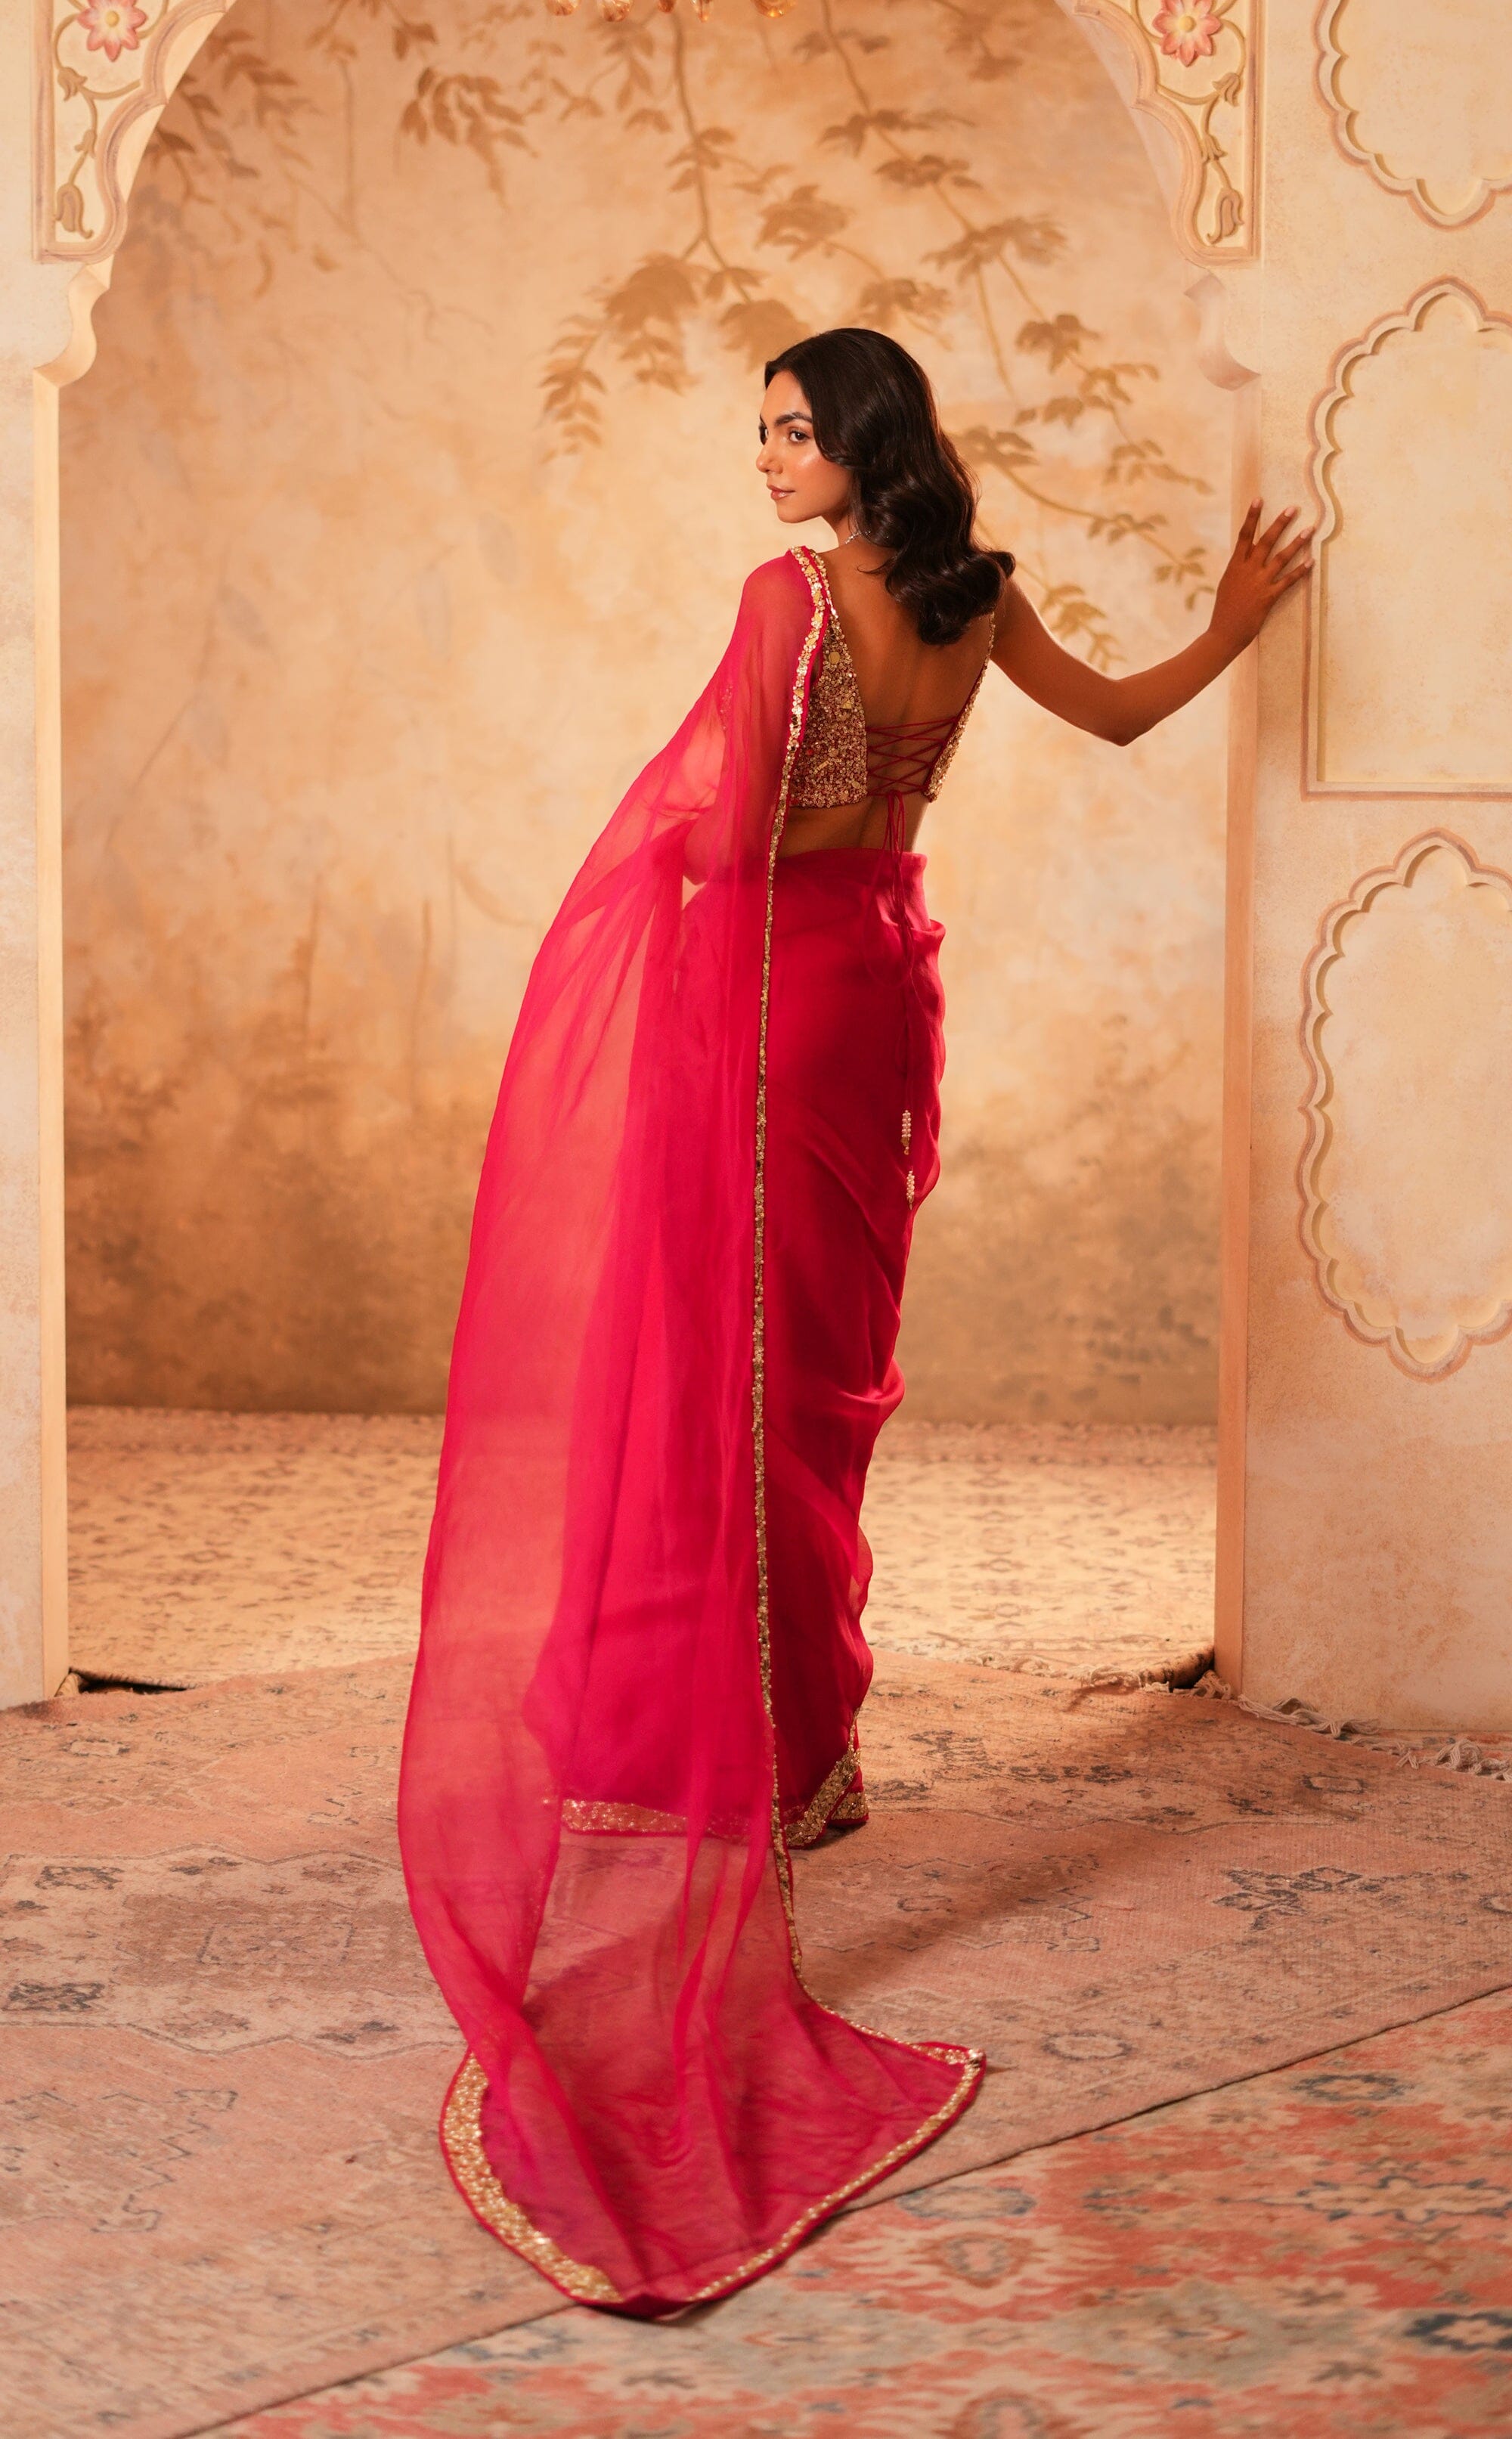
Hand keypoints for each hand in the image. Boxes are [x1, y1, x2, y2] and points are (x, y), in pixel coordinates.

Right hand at [1210, 500, 1312, 648]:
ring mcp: (1259, 584)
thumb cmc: (1224, 611)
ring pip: (1281, 558)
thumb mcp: (1227, 584)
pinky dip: (1301, 570)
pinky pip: (1288, 581)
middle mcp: (1248, 571)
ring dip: (1297, 543)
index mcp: (1234, 566)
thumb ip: (1239, 568)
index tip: (1258, 500)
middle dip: (1280, 523)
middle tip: (1293, 509)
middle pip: (1266, 541)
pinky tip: (1311, 561)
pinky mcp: (1269, 597)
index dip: (1251, 517)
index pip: (1244, 536)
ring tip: (1310, 530)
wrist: (1223, 634)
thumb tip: (1247, 554)